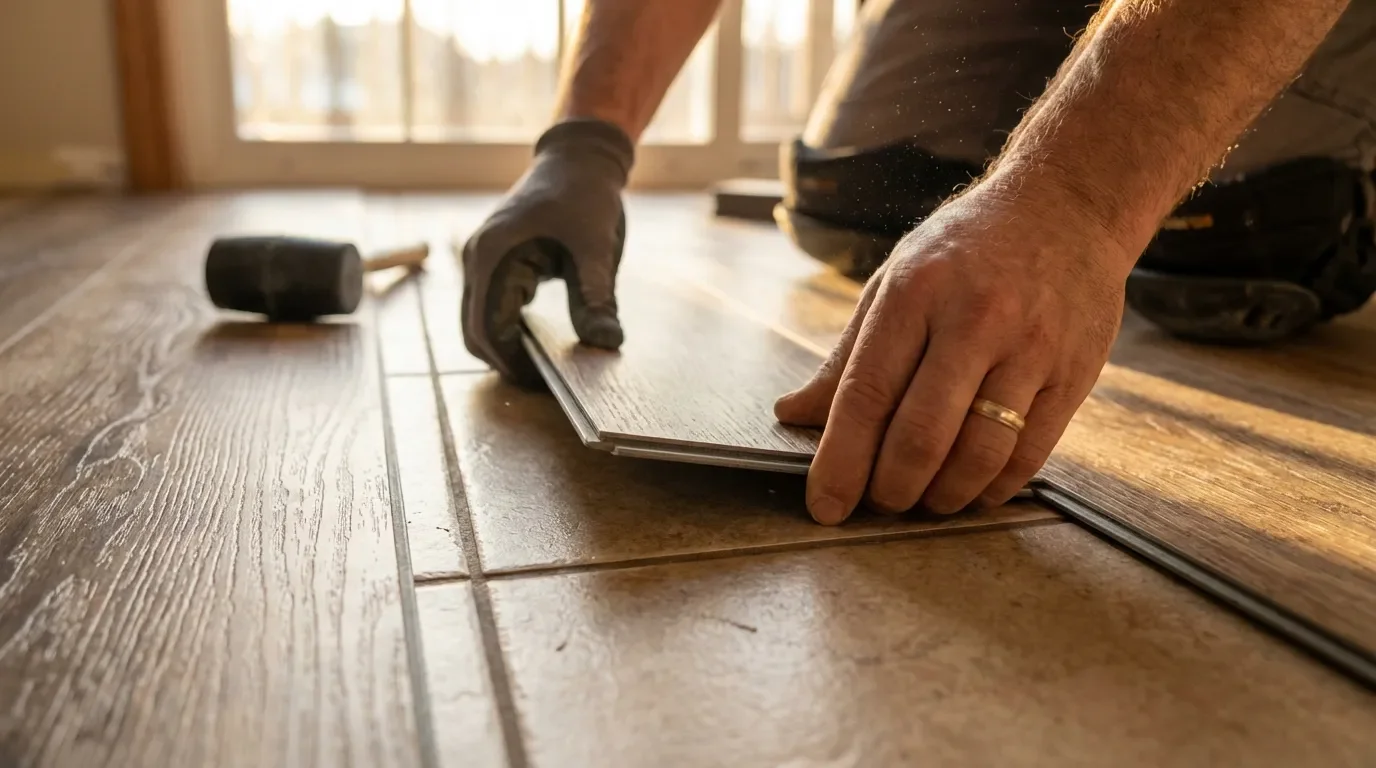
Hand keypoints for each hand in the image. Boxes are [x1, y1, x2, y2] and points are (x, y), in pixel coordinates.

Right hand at [461, 119, 633, 383]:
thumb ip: (596, 299)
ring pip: (480, 320)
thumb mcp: (597, 250)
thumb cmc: (587, 196)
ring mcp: (482, 259)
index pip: (486, 329)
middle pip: (475, 331)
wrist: (579, 157)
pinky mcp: (494, 260)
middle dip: (506, 361)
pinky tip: (541, 341)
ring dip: (506, 346)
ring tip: (545, 366)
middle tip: (547, 382)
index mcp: (493, 256)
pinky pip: (490, 305)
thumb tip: (606, 344)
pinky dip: (508, 328)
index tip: (545, 383)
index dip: (511, 363)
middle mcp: (477, 259)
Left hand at [774, 177, 1131, 524]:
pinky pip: (1028, 455)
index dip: (840, 461)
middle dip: (889, 490)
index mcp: (915, 293)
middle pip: (920, 436)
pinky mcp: (1074, 374)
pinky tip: (972, 488)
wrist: (1068, 205)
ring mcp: (1029, 349)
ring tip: (924, 500)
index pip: (866, 394)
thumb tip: (793, 414)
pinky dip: (992, 488)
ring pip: (977, 455)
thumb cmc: (967, 247)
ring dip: (942, 498)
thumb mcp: (896, 281)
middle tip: (878, 502)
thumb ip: (847, 356)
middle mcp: (973, 320)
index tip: (825, 505)